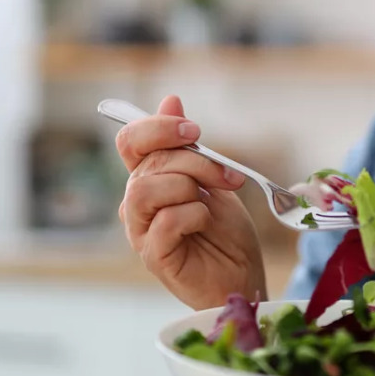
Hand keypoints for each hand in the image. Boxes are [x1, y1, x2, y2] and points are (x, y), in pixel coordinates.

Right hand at [115, 95, 266, 309]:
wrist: (243, 276)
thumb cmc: (225, 231)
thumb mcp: (213, 178)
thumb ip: (187, 146)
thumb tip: (170, 99)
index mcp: (148, 178)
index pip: (130, 140)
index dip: (158, 127)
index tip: (194, 131)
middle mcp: (137, 202)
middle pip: (149, 162)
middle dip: (196, 161)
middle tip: (227, 177)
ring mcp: (140, 230)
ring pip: (147, 189)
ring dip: (189, 187)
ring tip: (211, 202)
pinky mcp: (153, 255)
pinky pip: (165, 220)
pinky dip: (194, 214)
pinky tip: (206, 223)